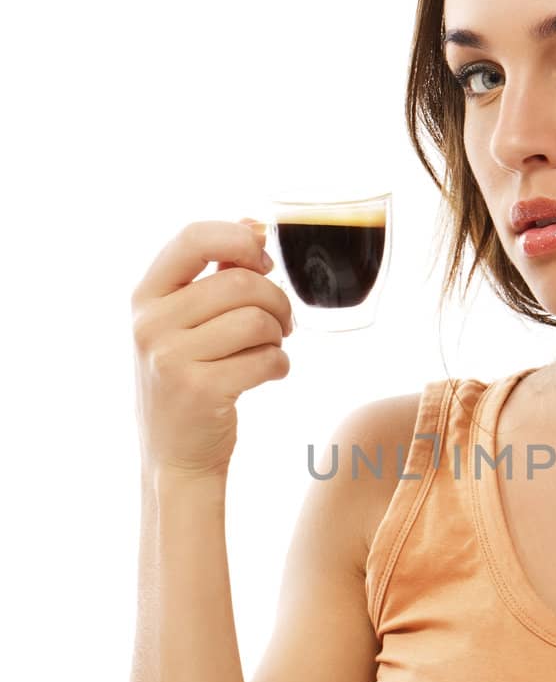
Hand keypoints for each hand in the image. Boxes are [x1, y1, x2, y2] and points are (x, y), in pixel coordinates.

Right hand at [131, 218, 293, 479]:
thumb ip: (214, 275)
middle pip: (240, 283)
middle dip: (276, 300)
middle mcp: (151, 324)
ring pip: (256, 320)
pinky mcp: (200, 390)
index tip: (262, 260)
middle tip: (283, 322)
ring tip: (271, 348)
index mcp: (145, 297)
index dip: (239, 241)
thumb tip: (255, 227)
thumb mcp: (184, 323)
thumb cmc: (188, 378)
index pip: (194, 238)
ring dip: (278, 335)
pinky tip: (268, 373)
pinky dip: (279, 365)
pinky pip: (266, 359)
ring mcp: (171, 358)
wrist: (174, 455)